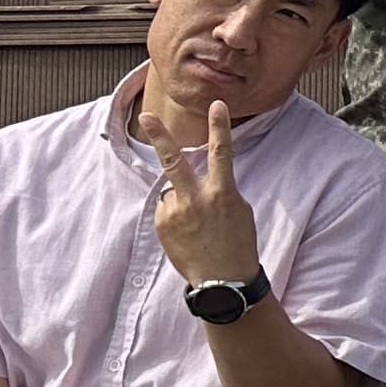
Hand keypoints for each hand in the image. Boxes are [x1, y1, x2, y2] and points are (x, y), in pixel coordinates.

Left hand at [152, 102, 261, 285]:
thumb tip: (196, 183)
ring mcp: (175, 212)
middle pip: (173, 160)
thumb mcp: (239, 210)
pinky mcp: (162, 225)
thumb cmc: (238, 243)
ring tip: (196, 225)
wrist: (223, 281)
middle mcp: (195, 199)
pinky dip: (175, 215)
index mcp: (222, 193)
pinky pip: (167, 208)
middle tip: (146, 116)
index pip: (221, 152)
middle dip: (159, 136)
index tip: (217, 105)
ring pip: (173, 190)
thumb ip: (218, 190)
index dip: (219, 126)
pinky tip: (187, 233)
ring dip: (182, 199)